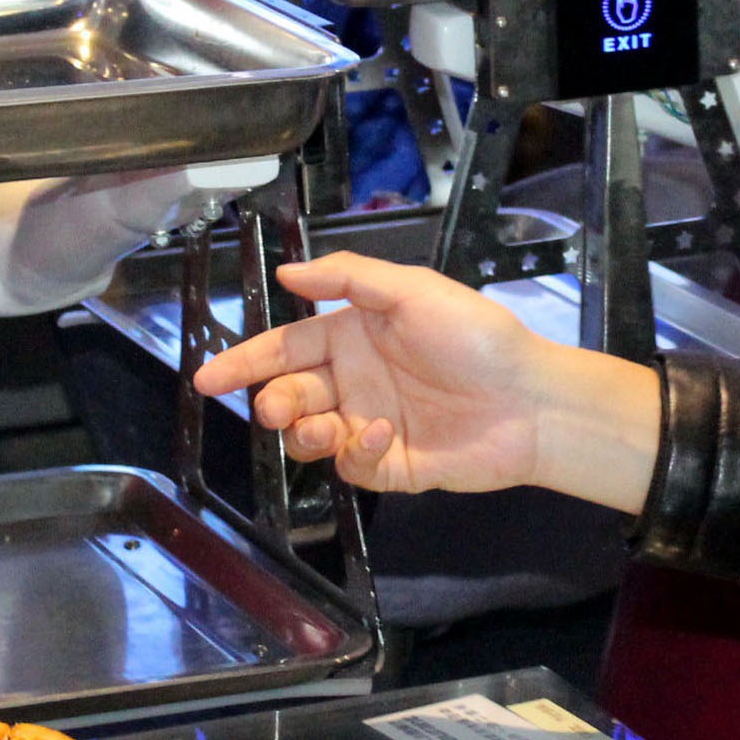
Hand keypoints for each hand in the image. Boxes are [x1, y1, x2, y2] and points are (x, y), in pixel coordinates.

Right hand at [190, 253, 659, 508]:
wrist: (531, 400)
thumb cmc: (479, 337)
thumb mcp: (413, 290)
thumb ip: (348, 279)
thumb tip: (288, 273)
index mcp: (353, 336)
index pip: (284, 348)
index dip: (243, 363)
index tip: (207, 378)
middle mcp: (356, 380)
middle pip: (288, 395)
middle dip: (271, 402)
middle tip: (274, 407)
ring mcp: (369, 424)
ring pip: (307, 437)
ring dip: (304, 432)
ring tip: (323, 425)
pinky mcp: (389, 466)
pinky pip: (349, 466)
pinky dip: (354, 452)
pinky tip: (379, 434)